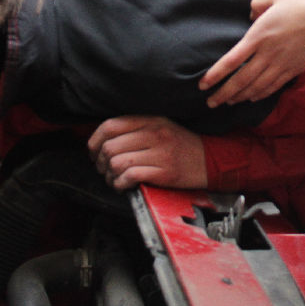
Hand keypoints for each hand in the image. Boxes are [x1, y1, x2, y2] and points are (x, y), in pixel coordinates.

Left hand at [88, 116, 207, 190]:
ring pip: (117, 162)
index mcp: (150, 119)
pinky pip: (130, 176)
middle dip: (100, 162)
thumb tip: (103, 139)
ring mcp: (159, 152)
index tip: (93, 152)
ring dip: (110, 175)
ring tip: (115, 179)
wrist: (211, 160)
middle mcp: (154, 133)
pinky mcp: (164, 171)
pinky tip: (124, 185)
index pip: (110, 125)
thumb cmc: (182, 146)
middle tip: (104, 170)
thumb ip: (136, 128)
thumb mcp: (161, 127)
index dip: (94, 140)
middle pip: (110, 146)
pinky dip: (120, 184)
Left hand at [200, 0, 304, 106]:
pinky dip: (261, 94)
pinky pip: (274, 86)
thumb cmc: (302, 3)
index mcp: (258, 36)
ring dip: (240, 96)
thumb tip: (250, 14)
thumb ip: (257, 4)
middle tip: (211, 103)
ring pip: (257, 87)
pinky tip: (252, 97)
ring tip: (228, 102)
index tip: (203, 85)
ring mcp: (281, 64)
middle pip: (241, 80)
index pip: (231, 60)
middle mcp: (267, 54)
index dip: (215, 75)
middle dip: (224, 93)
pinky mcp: (294, 69)